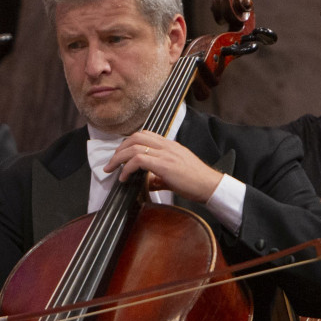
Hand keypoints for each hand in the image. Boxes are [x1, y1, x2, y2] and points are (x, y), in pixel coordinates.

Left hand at [104, 130, 223, 202]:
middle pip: (136, 137)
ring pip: (134, 146)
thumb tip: (146, 183)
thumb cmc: (195, 182)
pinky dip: (126, 168)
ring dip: (118, 158)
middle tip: (111, 162)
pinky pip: (138, 160)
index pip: (145, 135)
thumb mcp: (173, 175)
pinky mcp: (164, 164)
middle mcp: (166, 146)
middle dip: (119, 148)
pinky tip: (124, 177)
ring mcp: (165, 154)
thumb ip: (158, 177)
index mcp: (169, 145)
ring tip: (111, 169)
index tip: (120, 155)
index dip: (128, 143)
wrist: (209, 186)